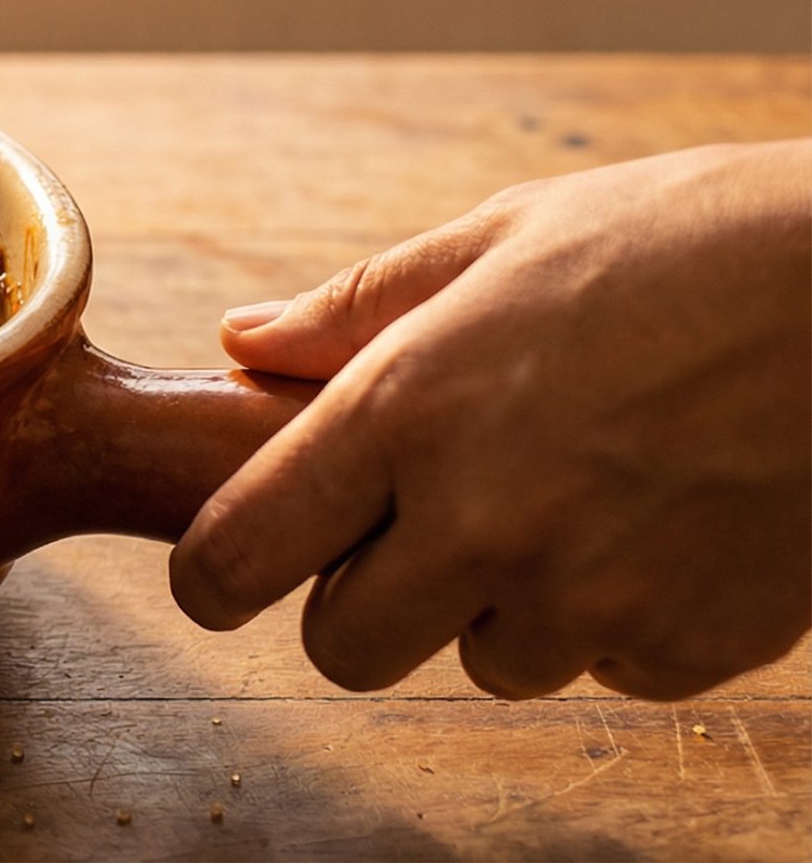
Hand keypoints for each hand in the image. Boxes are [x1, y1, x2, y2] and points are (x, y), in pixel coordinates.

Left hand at [170, 140, 811, 699]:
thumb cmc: (695, 241)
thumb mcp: (507, 236)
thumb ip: (356, 307)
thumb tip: (244, 340)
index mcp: (410, 410)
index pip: (238, 556)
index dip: (212, 577)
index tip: (223, 571)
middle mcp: (485, 520)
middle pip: (344, 650)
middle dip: (360, 605)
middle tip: (412, 532)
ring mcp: (594, 598)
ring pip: (485, 662)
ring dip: (503, 605)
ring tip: (575, 496)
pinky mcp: (692, 647)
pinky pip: (608, 670)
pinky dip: (619, 620)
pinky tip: (661, 524)